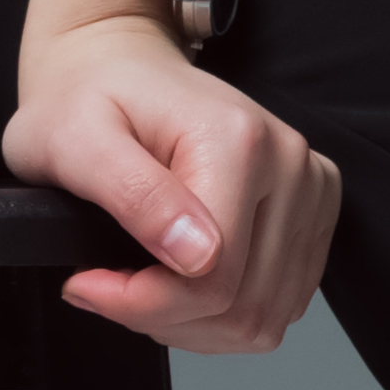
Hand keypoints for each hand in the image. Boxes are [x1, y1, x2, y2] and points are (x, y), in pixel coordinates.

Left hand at [5, 7, 336, 353]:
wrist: (118, 65)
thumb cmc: (89, 97)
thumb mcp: (78, 138)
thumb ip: (134, 194)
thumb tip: (197, 257)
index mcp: (239, 140)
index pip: (211, 280)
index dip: (140, 304)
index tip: (87, 285)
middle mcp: (290, 163)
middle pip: (243, 308)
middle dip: (165, 317)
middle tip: (109, 284)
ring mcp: (309, 188)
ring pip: (264, 318)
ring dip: (195, 323)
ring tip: (142, 280)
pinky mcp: (312, 211)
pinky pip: (280, 305)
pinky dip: (225, 314)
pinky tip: (181, 279)